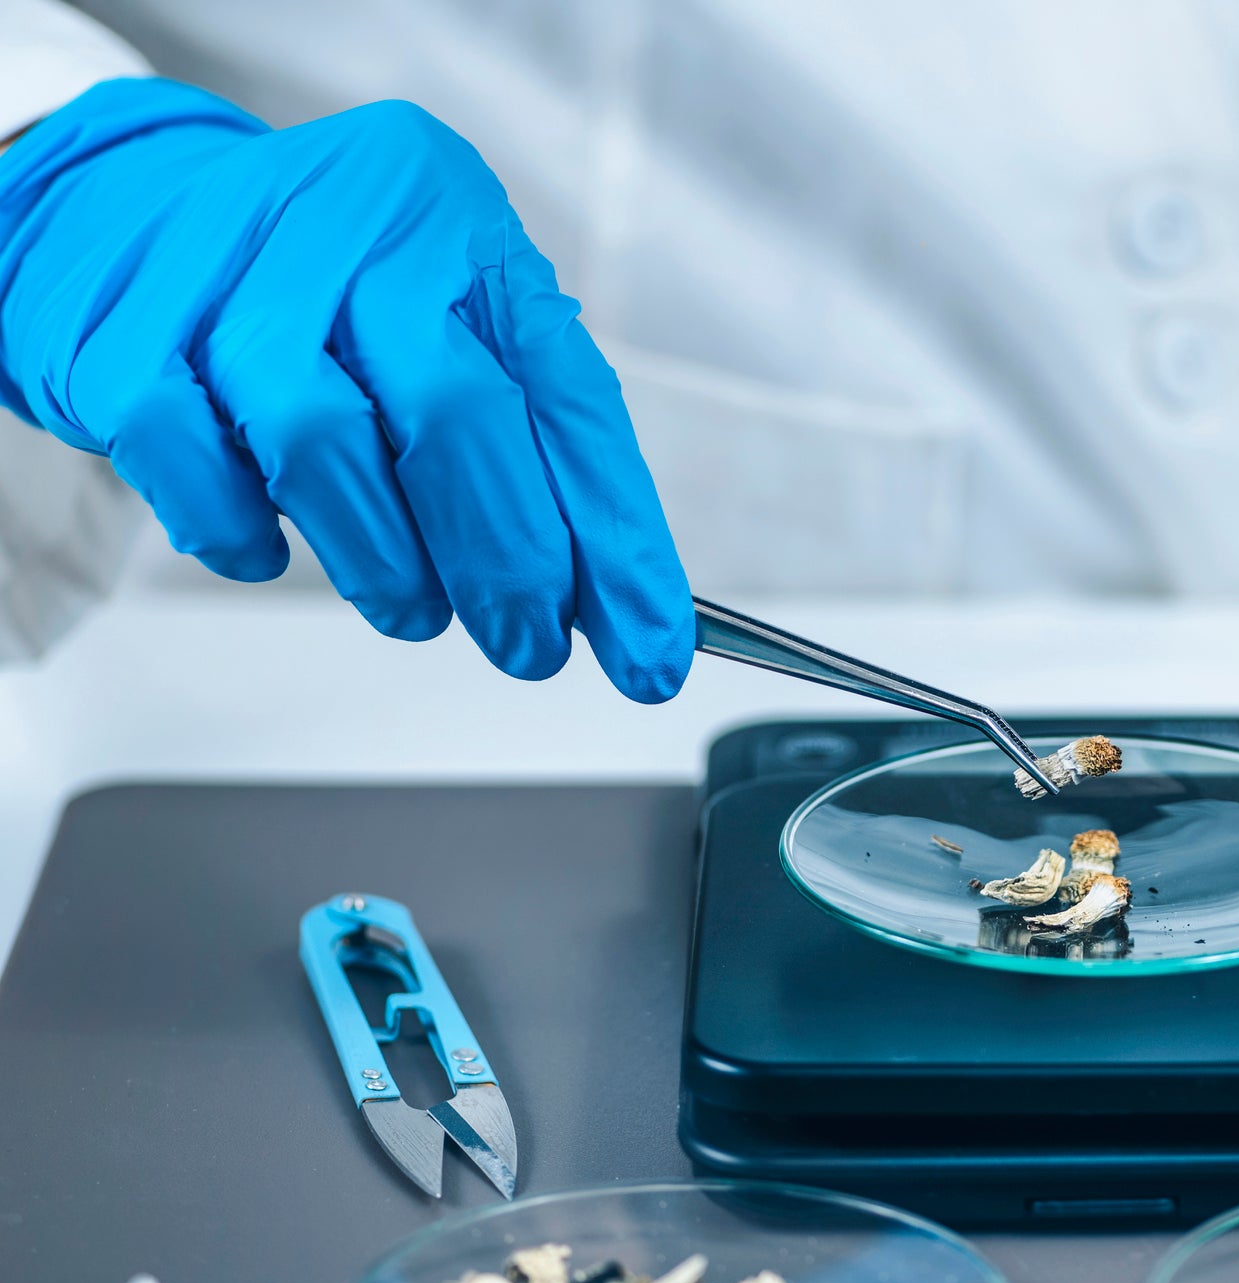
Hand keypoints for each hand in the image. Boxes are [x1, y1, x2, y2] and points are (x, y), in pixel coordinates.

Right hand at [0, 79, 691, 701]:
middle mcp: (355, 223)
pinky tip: (269, 550)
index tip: (648, 647)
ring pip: (324, 442)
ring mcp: (229, 270)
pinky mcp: (122, 330)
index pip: (567, 397)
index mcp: (461, 223)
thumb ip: (523, 438)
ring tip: (413, 607)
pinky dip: (242, 534)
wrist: (117, 208)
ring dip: (386, 563)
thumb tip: (605, 597)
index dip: (616, 539)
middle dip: (509, 561)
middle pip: (456, 415)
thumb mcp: (443, 319)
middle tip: (530, 644)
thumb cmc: (318, 290)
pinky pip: (193, 462)